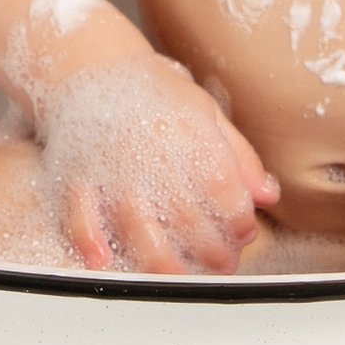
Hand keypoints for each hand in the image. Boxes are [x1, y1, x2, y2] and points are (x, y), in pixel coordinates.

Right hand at [38, 48, 279, 275]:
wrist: (89, 65)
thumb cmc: (153, 92)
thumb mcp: (204, 111)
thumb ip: (239, 155)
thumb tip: (267, 196)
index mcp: (187, 131)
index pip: (222, 187)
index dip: (238, 218)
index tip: (245, 233)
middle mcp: (150, 152)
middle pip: (186, 216)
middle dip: (211, 250)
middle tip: (223, 265)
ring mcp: (110, 167)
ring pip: (137, 225)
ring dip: (162, 261)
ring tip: (181, 278)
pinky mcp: (77, 176)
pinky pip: (80, 214)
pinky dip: (89, 240)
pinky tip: (102, 261)